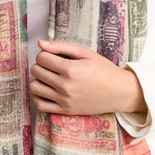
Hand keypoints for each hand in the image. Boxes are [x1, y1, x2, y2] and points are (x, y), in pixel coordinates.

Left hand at [29, 39, 146, 115]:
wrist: (120, 92)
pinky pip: (40, 105)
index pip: (41, 57)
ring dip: (38, 80)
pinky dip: (38, 96)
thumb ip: (62, 46)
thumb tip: (40, 43)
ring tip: (49, 77)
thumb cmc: (104, 70)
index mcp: (71, 69)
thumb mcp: (86, 53)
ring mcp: (64, 100)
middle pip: (36, 70)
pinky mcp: (65, 111)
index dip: (44, 53)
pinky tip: (46, 90)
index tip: (53, 55)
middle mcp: (66, 86)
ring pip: (34, 87)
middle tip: (52, 65)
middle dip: (41, 65)